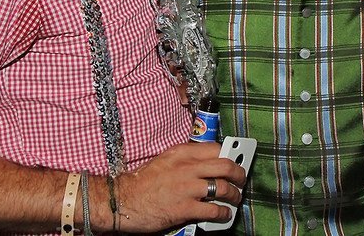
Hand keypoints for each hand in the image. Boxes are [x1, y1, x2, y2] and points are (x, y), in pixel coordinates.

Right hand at [116, 142, 246, 231]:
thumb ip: (185, 161)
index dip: (228, 155)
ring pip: (223, 187)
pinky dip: (223, 213)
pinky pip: (213, 210)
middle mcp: (187, 167)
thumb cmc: (142, 182)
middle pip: (225, 165)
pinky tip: (224, 215)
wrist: (122, 200)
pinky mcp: (185, 208)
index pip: (215, 148)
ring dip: (234, 194)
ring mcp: (187, 187)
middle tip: (241, 179)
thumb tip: (205, 166)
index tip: (233, 162)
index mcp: (181, 153)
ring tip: (235, 198)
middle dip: (238, 173)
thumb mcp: (165, 161)